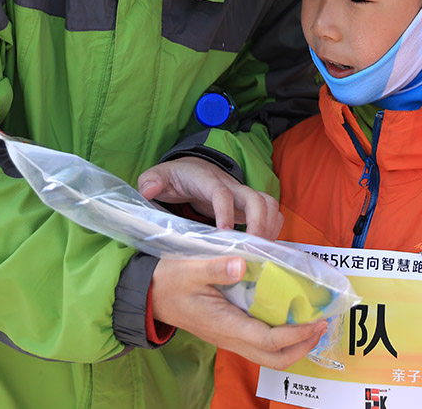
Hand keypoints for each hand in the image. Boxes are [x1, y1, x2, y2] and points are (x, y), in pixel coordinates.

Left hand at [137, 156, 282, 237]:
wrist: (193, 169)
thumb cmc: (175, 177)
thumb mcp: (158, 176)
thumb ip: (150, 181)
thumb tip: (148, 190)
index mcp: (207, 180)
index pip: (222, 193)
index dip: (226, 212)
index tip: (225, 234)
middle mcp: (230, 185)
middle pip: (255, 198)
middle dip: (259, 223)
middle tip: (253, 249)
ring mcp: (242, 195)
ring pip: (268, 204)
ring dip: (269, 227)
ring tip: (262, 252)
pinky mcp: (248, 206)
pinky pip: (270, 213)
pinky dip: (272, 229)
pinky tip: (264, 249)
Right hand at [151, 256, 326, 368]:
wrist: (148, 295)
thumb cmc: (168, 281)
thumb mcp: (189, 268)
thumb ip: (215, 267)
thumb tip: (242, 265)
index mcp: (224, 324)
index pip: (268, 339)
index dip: (296, 334)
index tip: (317, 320)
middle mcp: (230, 337)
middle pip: (275, 358)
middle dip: (303, 345)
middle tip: (322, 324)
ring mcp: (230, 337)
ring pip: (269, 354)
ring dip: (295, 343)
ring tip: (312, 321)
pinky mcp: (230, 331)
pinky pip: (261, 343)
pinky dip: (282, 336)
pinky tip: (289, 315)